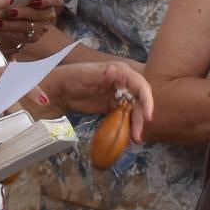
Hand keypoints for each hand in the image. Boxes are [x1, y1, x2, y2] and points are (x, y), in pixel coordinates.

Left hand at [0, 0, 65, 52]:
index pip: (56, 0)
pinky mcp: (32, 37)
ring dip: (14, 25)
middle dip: (26, 13)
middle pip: (43, 15)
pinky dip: (10, 33)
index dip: (48, 1)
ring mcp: (41, 26)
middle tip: (10, 12)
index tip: (33, 1)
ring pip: (33, 28)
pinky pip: (24, 38)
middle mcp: (47, 13)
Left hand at [38, 58, 152, 141]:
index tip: (148, 116)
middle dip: (141, 117)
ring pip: (134, 110)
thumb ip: (101, 74)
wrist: (61, 90)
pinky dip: (127, 126)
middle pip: (140, 100)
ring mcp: (119, 96)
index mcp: (121, 72)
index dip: (147, 100)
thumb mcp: (85, 75)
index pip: (140, 85)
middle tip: (137, 135)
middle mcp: (124, 83)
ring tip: (134, 139)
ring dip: (135, 124)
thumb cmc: (73, 77)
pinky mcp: (113, 107)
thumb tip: (114, 70)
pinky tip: (126, 137)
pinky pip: (124, 116)